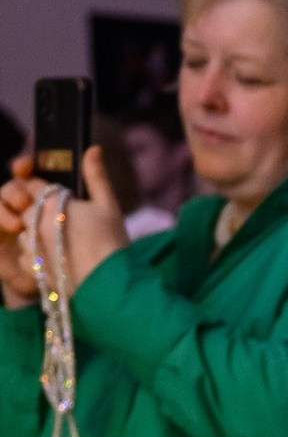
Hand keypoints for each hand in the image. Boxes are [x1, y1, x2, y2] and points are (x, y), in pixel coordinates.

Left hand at [0, 147, 128, 306]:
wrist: (112, 287)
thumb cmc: (113, 245)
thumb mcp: (109, 206)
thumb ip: (96, 176)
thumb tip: (93, 148)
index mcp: (51, 203)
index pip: (34, 185)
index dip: (47, 190)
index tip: (63, 200)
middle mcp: (35, 223)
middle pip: (26, 209)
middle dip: (40, 213)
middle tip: (67, 225)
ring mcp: (32, 248)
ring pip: (25, 233)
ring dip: (37, 235)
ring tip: (65, 246)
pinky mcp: (34, 270)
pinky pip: (26, 258)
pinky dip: (37, 258)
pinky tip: (60, 262)